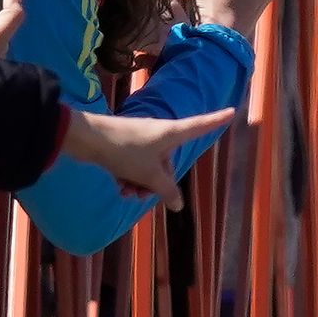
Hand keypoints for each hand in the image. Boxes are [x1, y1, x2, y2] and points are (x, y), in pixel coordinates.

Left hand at [59, 102, 240, 197]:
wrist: (85, 139)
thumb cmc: (124, 151)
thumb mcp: (149, 175)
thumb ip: (166, 191)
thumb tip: (178, 205)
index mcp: (172, 133)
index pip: (200, 126)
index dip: (217, 120)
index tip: (232, 111)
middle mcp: (159, 134)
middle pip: (168, 163)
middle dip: (158, 182)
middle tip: (142, 194)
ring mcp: (141, 140)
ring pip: (149, 167)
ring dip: (142, 184)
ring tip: (128, 193)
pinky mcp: (123, 146)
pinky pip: (135, 165)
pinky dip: (130, 177)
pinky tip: (119, 188)